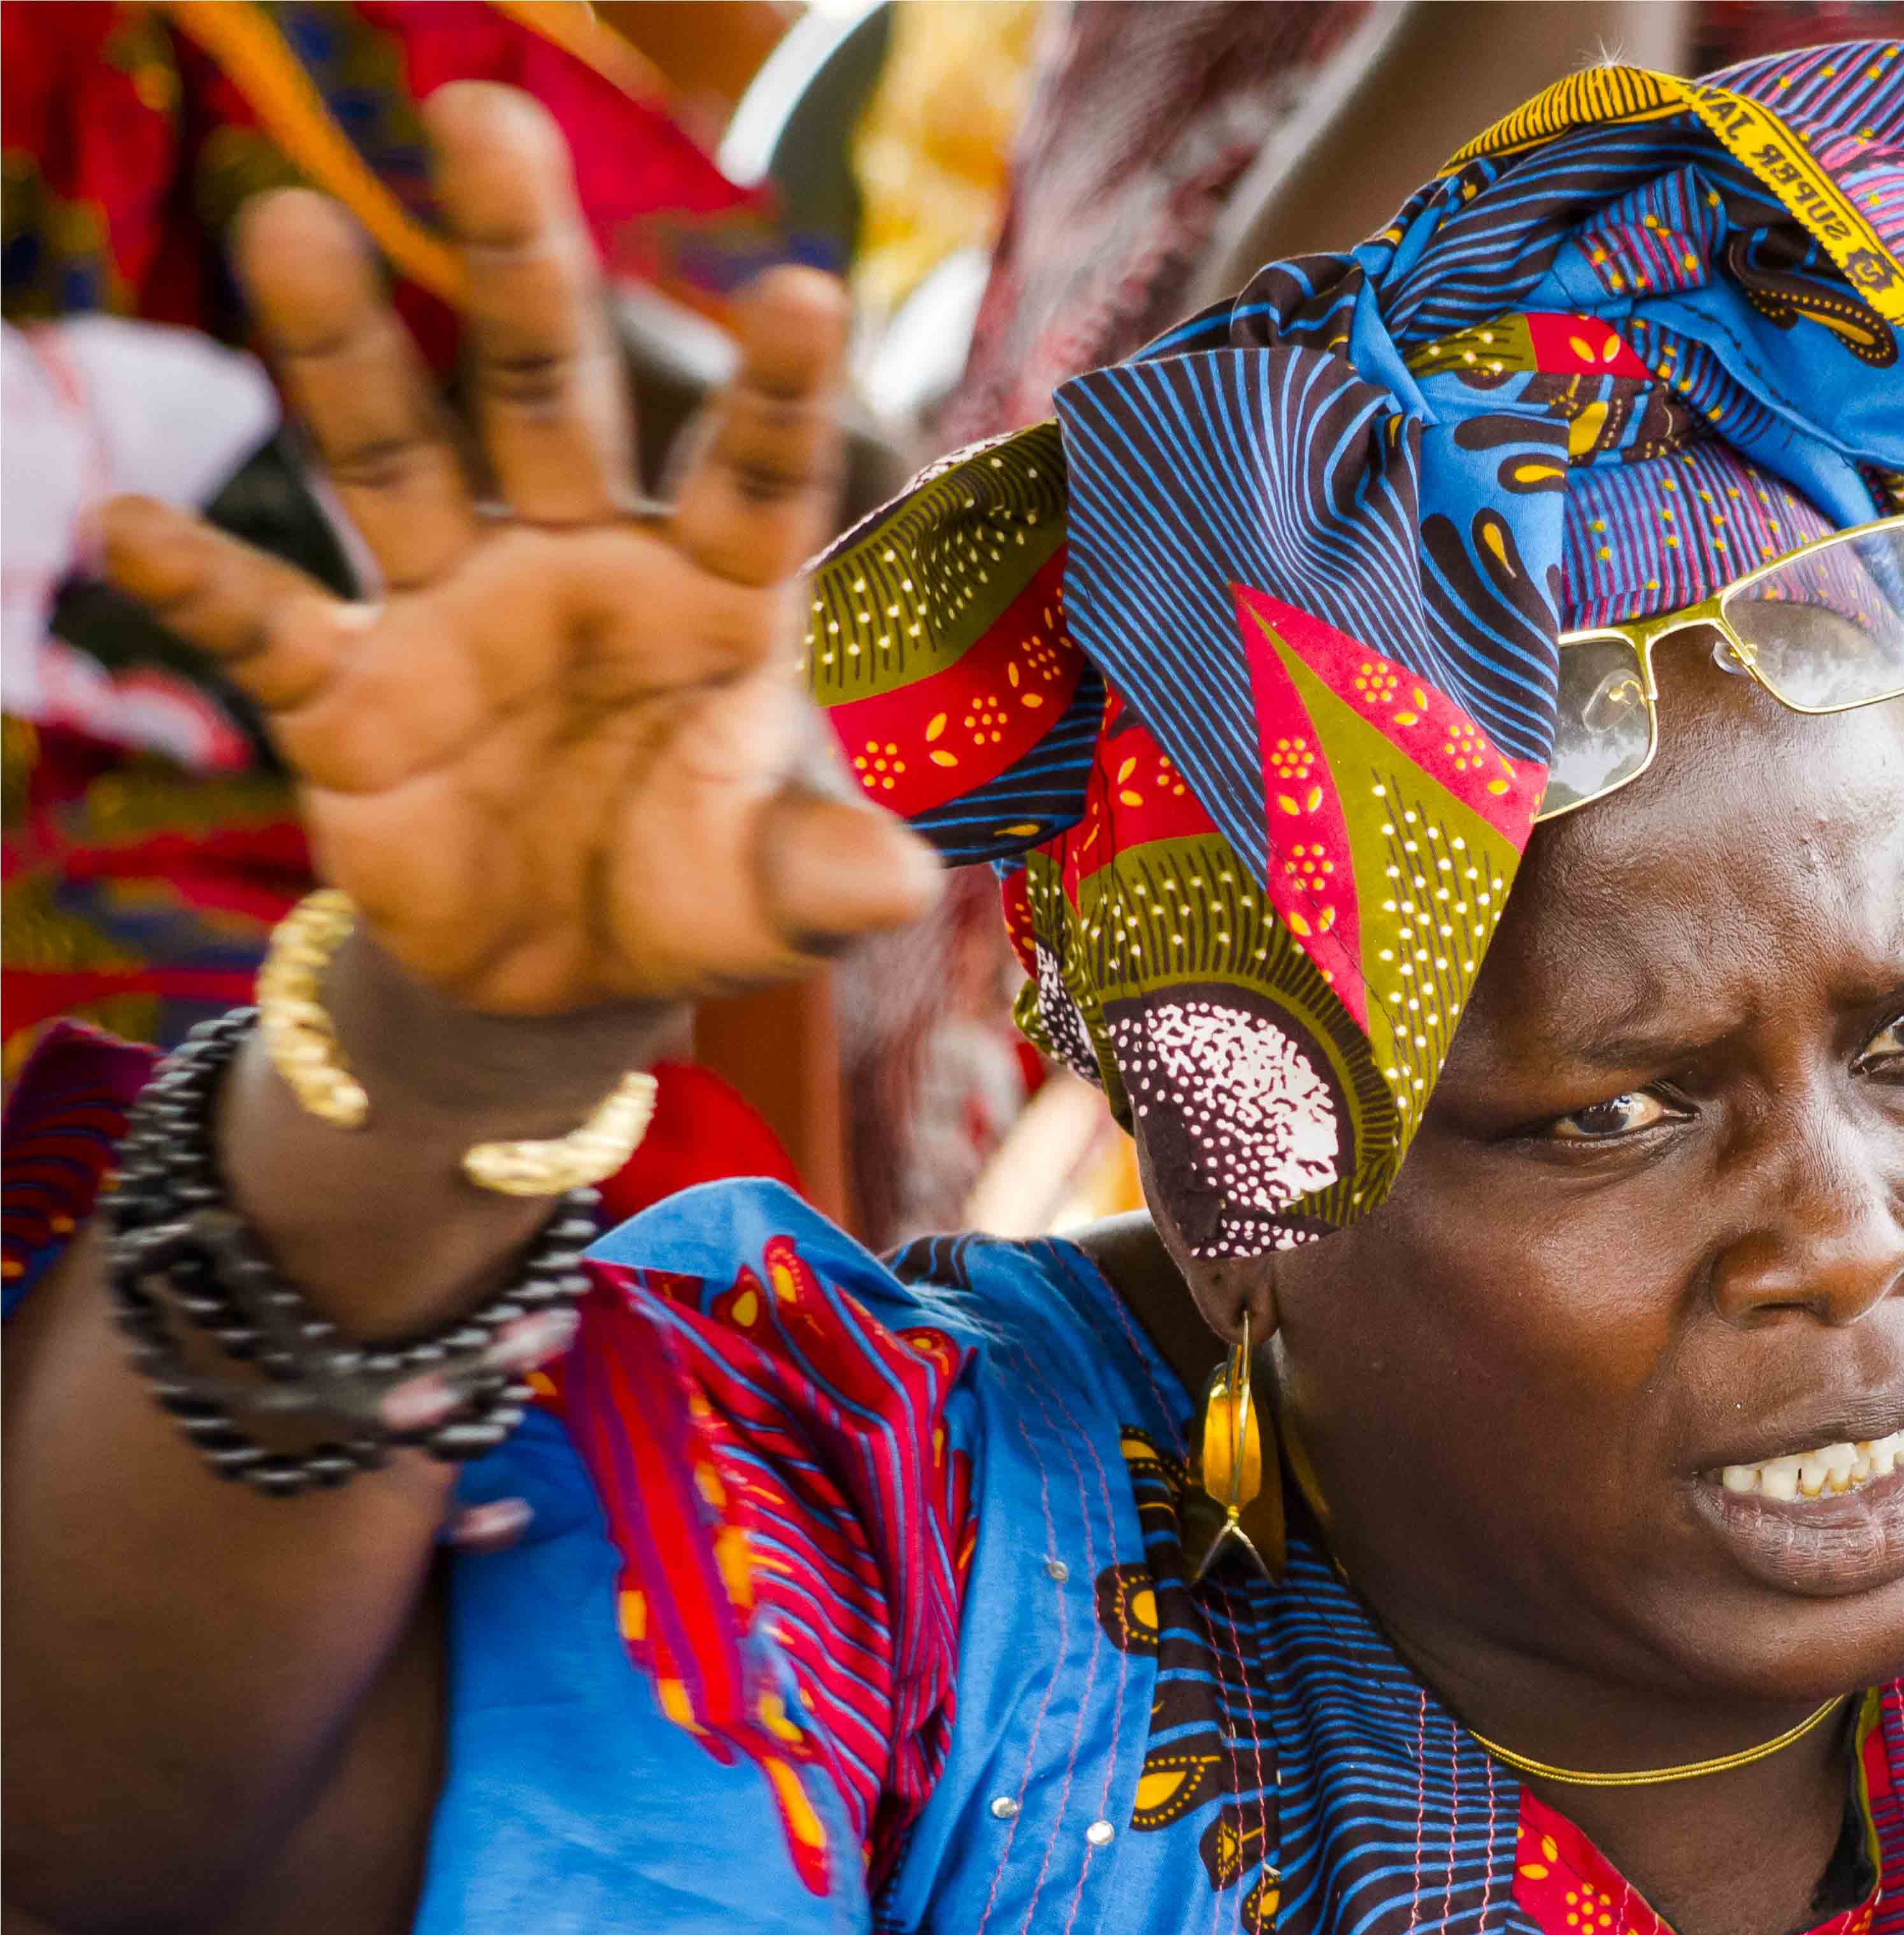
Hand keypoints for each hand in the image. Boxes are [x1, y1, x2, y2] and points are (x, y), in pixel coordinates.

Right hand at [96, 84, 937, 1032]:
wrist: (562, 976)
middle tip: (484, 112)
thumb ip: (821, 874)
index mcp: (711, 594)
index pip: (755, 474)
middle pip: (547, 392)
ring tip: (292, 223)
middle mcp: (576, 564)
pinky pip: (262, 626)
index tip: (801, 286)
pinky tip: (128, 527)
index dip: (775, 388)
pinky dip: (196, 580)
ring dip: (342, 349)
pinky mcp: (343, 694)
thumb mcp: (768, 899)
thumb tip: (898, 884)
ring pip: (394, 457)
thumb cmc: (693, 893)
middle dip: (519, 261)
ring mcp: (448, 614)